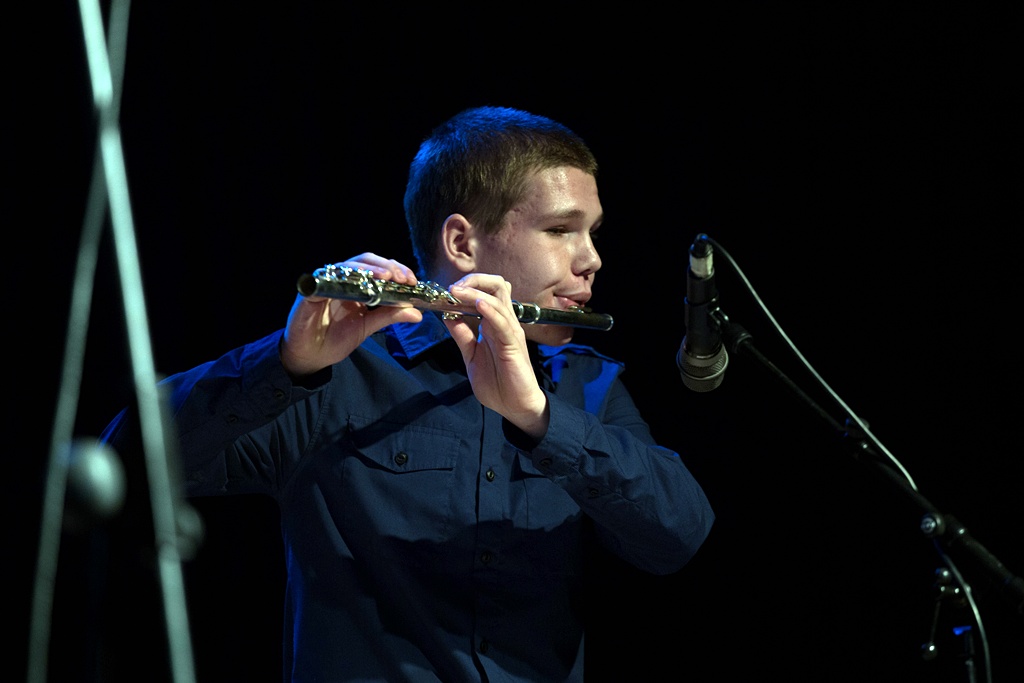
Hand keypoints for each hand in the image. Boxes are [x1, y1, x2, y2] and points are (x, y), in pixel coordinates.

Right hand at [281, 253, 422, 377]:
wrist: (309, 357)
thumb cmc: (334, 339)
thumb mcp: (367, 327)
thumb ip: (389, 316)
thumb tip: (417, 313)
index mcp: (355, 286)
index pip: (377, 268)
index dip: (395, 269)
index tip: (412, 280)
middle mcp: (340, 280)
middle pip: (364, 261)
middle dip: (386, 266)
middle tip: (403, 277)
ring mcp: (324, 284)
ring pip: (347, 267)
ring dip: (368, 270)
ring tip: (386, 277)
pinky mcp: (309, 293)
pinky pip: (325, 281)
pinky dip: (341, 281)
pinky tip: (356, 285)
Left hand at [443, 274, 549, 438]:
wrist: (515, 407)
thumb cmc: (497, 383)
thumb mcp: (471, 356)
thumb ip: (462, 336)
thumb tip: (448, 316)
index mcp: (494, 324)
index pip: (486, 292)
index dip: (467, 286)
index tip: (445, 292)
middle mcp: (504, 323)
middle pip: (496, 286)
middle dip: (474, 280)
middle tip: (453, 288)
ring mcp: (510, 332)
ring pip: (498, 299)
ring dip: (475, 292)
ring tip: (456, 292)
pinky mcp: (513, 345)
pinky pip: (502, 322)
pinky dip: (490, 310)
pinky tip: (478, 305)